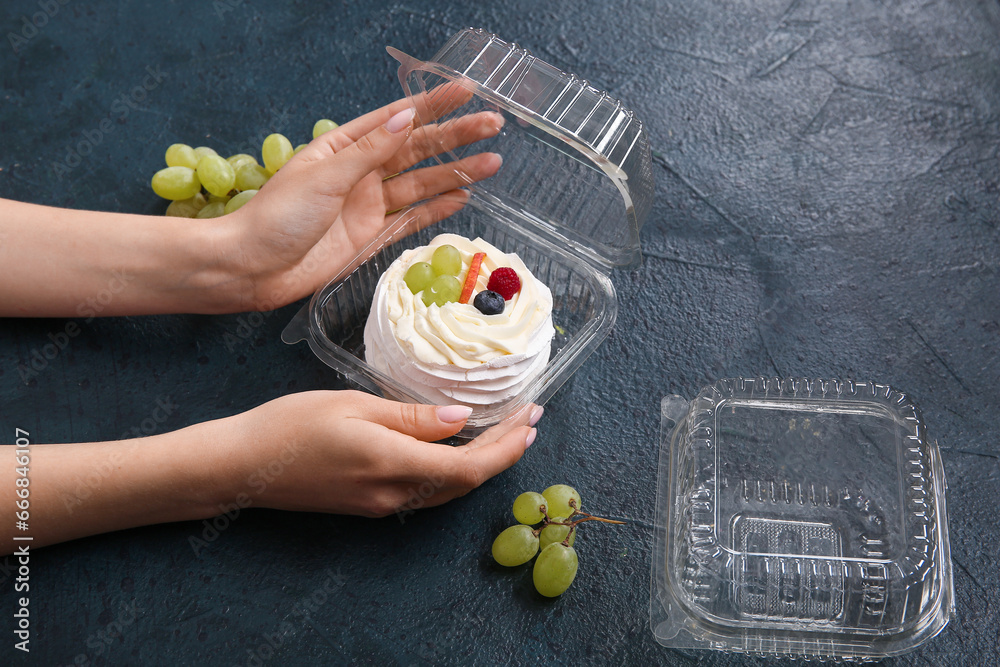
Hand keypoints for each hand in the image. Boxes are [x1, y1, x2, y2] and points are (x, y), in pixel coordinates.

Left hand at [223, 96, 503, 311]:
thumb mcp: (325, 176)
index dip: (432, 104)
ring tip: (492, 162)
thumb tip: (407, 118)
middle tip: (493, 124)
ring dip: (456, 173)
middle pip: (417, 149)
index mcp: (343, 147)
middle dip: (456, 136)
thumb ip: (370, 151)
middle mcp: (360, 172)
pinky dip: (438, 208)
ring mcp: (368, 205)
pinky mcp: (372, 236)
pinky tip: (463, 196)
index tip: (465, 91)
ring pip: (422, 184)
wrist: (253, 268)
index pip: (397, 119)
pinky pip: (412, 218)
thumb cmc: (278, 216)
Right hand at [227, 391, 540, 517]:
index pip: (469, 466)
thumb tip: (462, 419)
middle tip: (529, 419)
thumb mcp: (354, 405)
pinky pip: (427, 490)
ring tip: (507, 431)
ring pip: (449, 489)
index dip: (506, 446)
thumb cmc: (290, 425)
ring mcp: (382, 504)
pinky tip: (461, 446)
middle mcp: (394, 494)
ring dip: (483, 461)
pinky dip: (455, 469)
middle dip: (504, 451)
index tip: (531, 417)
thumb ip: (413, 417)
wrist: (242, 467)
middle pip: (466, 481)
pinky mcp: (370, 505)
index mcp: (393, 465)